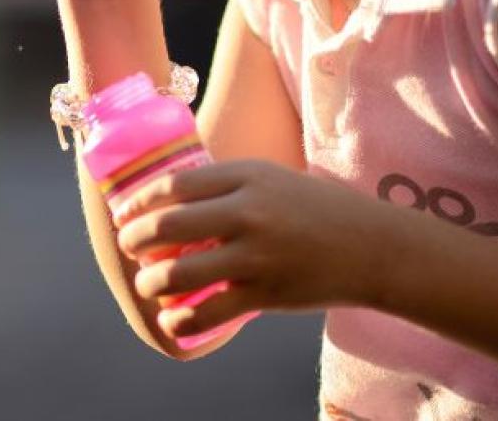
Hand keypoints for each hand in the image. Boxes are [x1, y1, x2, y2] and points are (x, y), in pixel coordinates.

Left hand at [113, 159, 386, 339]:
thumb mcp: (271, 178)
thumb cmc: (316, 207)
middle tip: (128, 246)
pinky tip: (173, 320)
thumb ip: (227, 184)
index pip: (176, 184)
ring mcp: (256, 255)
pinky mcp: (267, 294)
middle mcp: (248, 212)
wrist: (371, 246)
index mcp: (246, 177)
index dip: (141, 200)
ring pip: (182, 273)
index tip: (125, 211)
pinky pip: (211, 313)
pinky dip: (183, 321)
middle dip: (136, 239)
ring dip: (152, 282)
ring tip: (146, 284)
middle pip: (170, 225)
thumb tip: (176, 194)